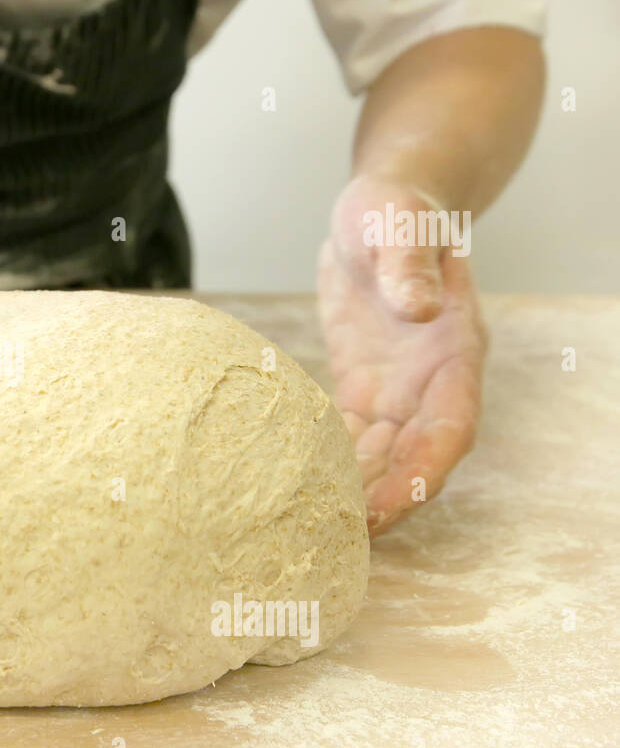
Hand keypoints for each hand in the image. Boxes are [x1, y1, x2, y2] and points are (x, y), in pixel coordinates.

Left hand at [317, 175, 487, 535]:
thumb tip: (420, 308)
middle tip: (335, 538)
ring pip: (382, 456)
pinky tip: (292, 487)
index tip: (391, 507)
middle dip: (384, 501)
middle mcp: (431, 380)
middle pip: (415, 458)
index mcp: (454, 350)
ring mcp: (399, 387)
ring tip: (309, 528)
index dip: (423, 473)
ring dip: (353, 491)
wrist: (382, 210)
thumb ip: (408, 266)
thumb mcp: (398, 225)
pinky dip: (329, 463)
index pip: (449, 429)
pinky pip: (350, 436)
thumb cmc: (396, 211)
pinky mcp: (363, 386)